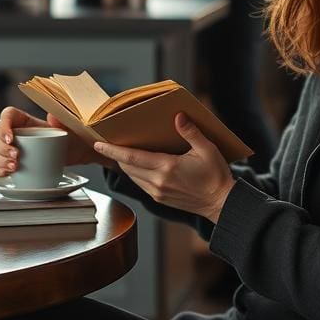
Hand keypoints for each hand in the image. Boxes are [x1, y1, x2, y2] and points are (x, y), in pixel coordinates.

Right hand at [0, 107, 110, 177]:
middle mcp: (15, 132)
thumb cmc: (72, 136)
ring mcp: (11, 148)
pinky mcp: (11, 163)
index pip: (6, 115)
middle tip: (16, 156)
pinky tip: (7, 173)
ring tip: (15, 167)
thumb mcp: (70, 126)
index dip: (3, 126)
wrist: (77, 153)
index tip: (11, 139)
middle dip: (1, 147)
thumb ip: (61, 120)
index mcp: (25, 119)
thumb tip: (51, 116)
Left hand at [93, 113, 235, 221]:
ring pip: (132, 176)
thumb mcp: (206, 149)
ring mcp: (158, 192)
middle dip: (115, 155)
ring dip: (125, 164)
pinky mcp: (160, 199)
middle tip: (106, 143)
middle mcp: (158, 182)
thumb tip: (178, 116)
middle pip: (128, 166)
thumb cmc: (215, 175)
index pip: (132, 157)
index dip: (113, 150)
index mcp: (167, 167)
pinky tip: (137, 165)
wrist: (220, 203)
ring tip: (120, 152)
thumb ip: (190, 132)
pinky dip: (134, 173)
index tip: (98, 144)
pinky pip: (140, 184)